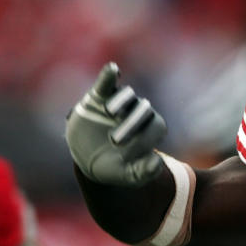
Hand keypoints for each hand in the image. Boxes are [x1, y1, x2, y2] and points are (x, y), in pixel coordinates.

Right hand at [65, 63, 165, 185]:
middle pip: (144, 110)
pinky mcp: (99, 96)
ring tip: (109, 112)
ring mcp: (120, 103)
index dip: (146, 137)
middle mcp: (139, 113)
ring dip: (122, 100)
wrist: (88, 158)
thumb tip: (157, 163)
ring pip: (128, 95)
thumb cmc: (116, 167)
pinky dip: (109, 75)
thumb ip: (144, 172)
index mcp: (150, 130)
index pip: (157, 126)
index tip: (128, 151)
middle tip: (114, 141)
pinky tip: (113, 70)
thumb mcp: (128, 175)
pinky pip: (107, 82)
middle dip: (132, 124)